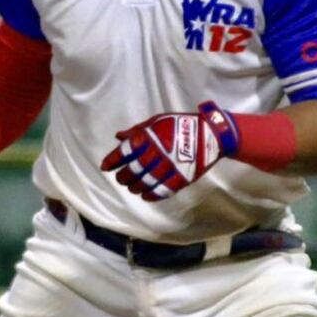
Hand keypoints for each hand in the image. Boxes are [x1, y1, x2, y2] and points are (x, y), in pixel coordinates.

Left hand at [100, 101, 239, 200]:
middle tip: (121, 179)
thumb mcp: (158, 121)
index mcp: (151, 136)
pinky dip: (152, 194)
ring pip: (146, 182)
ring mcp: (171, 165)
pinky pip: (164, 190)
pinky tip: (146, 195)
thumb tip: (118, 137)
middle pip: (134, 170)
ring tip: (132, 187)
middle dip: (123, 176)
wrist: (212, 133)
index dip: (113, 160)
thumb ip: (137, 130)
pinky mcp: (183, 177)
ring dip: (135, 187)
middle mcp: (159, 151)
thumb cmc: (181, 124)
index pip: (126, 151)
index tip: (105, 167)